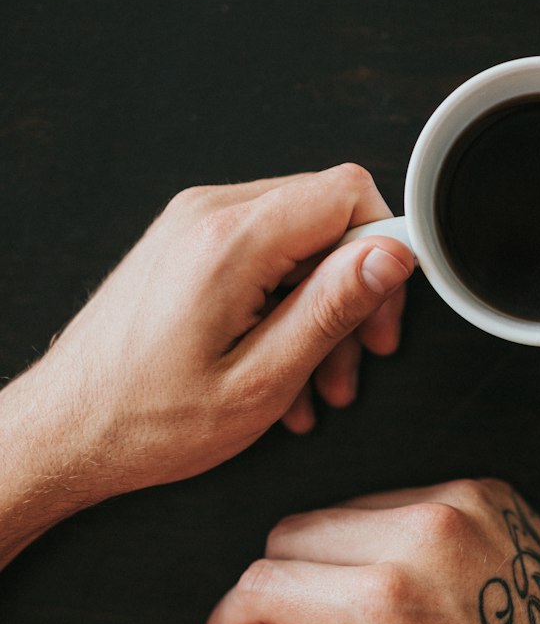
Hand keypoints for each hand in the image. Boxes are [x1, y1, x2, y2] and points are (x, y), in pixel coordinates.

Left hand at [14, 166, 413, 500]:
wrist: (63, 430)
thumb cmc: (146, 421)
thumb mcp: (261, 380)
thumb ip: (331, 308)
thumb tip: (392, 253)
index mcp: (229, 242)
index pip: (347, 193)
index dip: (383, 251)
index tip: (381, 314)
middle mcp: (207, 215)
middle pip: (326, 217)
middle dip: (353, 292)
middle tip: (356, 360)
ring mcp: (191, 225)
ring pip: (298, 240)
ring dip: (320, 310)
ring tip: (315, 384)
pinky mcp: (185, 244)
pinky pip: (261, 254)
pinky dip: (284, 306)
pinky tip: (281, 369)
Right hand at [182, 479, 539, 623]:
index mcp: (386, 598)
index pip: (260, 585)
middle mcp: (418, 531)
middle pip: (289, 536)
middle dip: (278, 592)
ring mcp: (455, 502)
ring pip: (337, 513)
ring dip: (329, 564)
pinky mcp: (482, 490)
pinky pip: (393, 502)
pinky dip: (380, 543)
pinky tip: (411, 595)